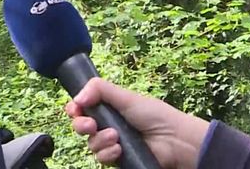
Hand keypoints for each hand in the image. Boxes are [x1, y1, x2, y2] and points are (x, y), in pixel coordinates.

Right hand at [65, 78, 209, 168]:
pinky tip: (119, 149)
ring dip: (100, 140)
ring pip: (90, 144)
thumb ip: (99, 89)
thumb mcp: (126, 96)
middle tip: (91, 125)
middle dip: (81, 125)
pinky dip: (108, 154)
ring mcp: (112, 143)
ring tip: (116, 137)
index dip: (75, 109)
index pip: (82, 108)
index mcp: (109, 107)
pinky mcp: (118, 159)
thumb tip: (76, 97)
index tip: (75, 109)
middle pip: (81, 126)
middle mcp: (108, 124)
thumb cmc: (155, 115)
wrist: (174, 141)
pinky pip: (101, 158)